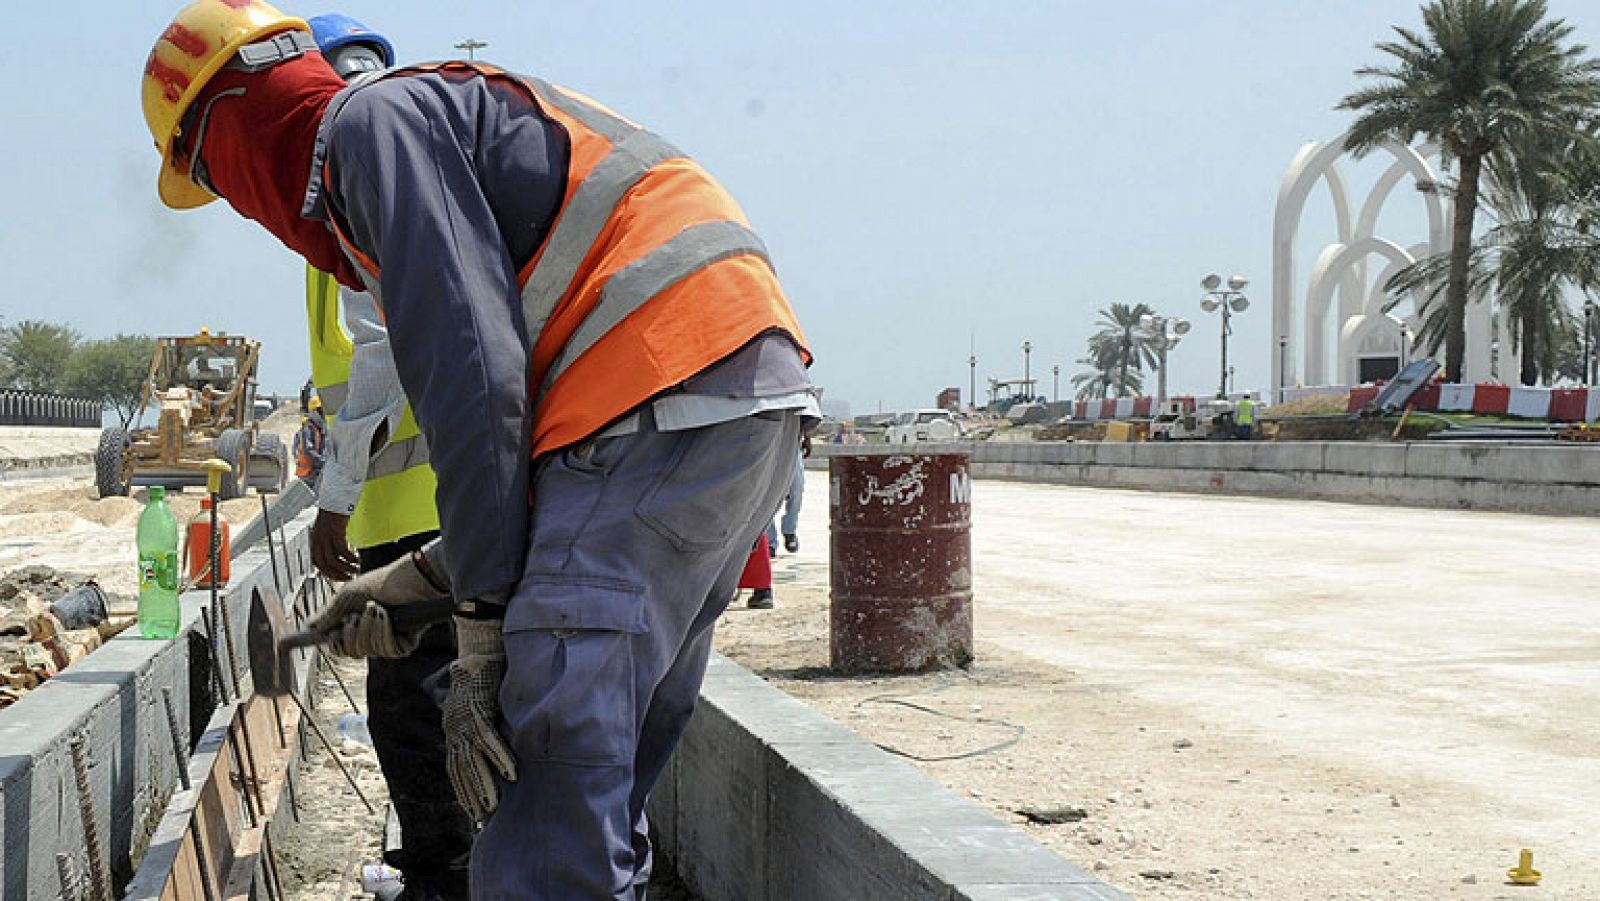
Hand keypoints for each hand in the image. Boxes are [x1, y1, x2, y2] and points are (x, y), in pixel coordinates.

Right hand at [308, 552, 446, 657]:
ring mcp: (388, 640)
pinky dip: (385, 632)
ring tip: (377, 608)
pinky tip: (389, 617)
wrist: (411, 578)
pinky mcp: (404, 643)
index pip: (340, 646)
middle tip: (357, 615)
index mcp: (357, 625)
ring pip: (368, 651)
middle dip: (353, 632)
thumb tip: (309, 627)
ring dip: (370, 628)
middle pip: (351, 652)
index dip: (335, 644)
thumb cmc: (382, 582)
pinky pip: (387, 650)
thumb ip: (330, 613)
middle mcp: (371, 635)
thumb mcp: (348, 596)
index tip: (331, 636)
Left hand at [311, 510, 358, 580]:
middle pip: (326, 565)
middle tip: (349, 578)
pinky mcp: (335, 533)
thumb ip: (328, 542)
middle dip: (338, 574)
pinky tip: (357, 560)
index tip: (340, 577)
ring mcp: (326, 537)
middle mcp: (318, 541)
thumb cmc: (333, 513)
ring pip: (334, 560)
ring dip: (346, 568)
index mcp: (315, 542)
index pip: (318, 564)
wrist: (335, 498)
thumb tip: (337, 555)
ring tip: (356, 570)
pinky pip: (342, 551)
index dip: (329, 573)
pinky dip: (350, 558)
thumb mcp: (327, 530)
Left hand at [444, 616, 517, 823]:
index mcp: (454, 728)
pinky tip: (510, 774)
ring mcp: (466, 721)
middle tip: (480, 817)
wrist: (478, 648)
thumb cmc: (481, 674)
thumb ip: (482, 720)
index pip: (455, 765)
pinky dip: (500, 758)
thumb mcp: (477, 702)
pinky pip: (490, 741)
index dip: (462, 788)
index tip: (470, 808)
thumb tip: (492, 737)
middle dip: (471, 795)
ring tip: (492, 807)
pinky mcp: (480, 711)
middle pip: (462, 769)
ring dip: (484, 785)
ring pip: (474, 761)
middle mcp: (455, 728)